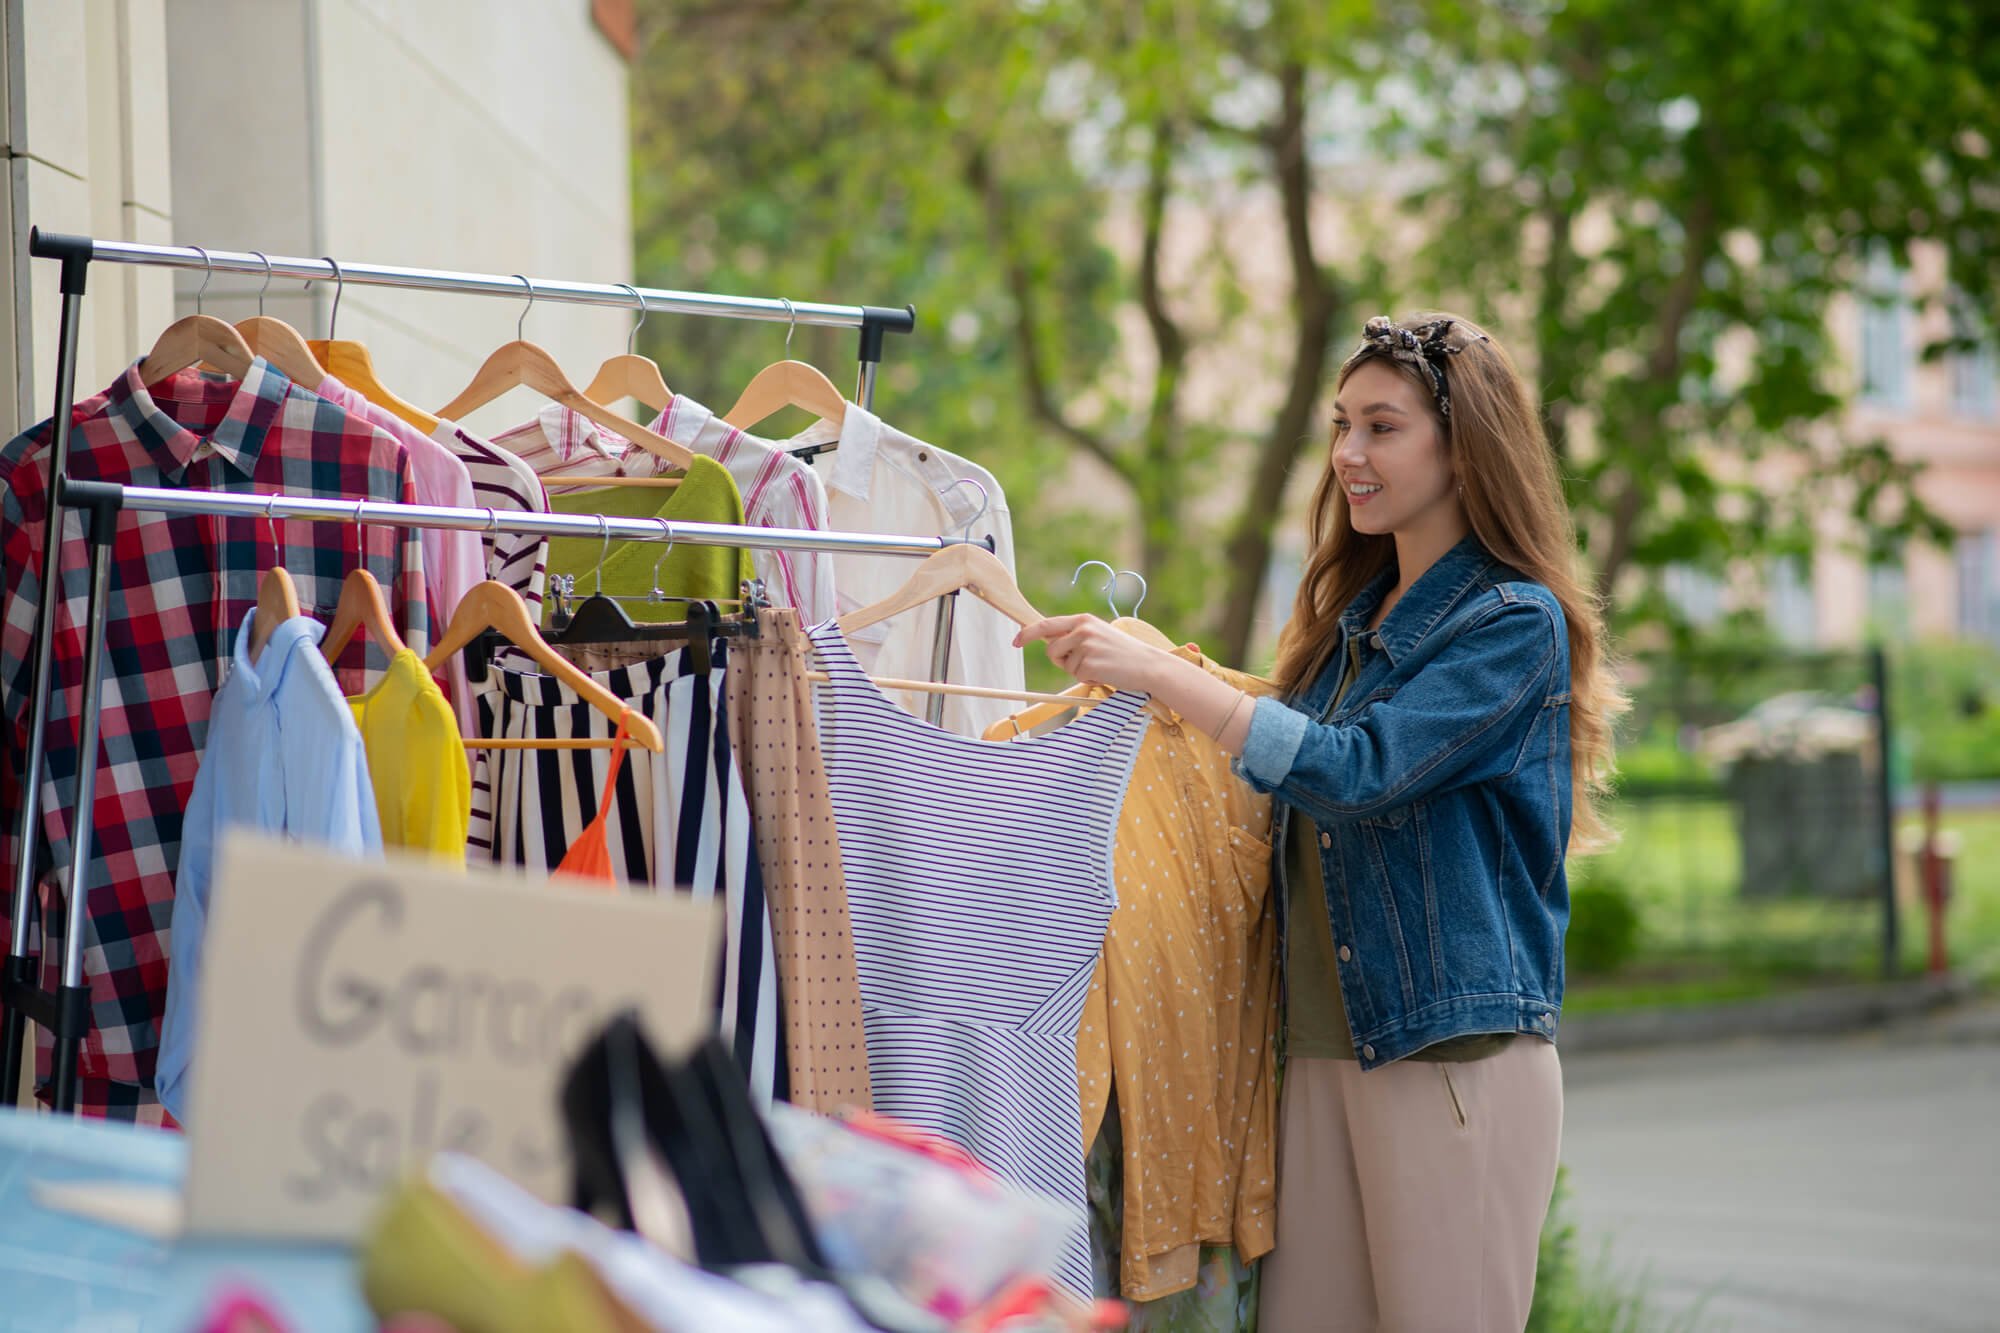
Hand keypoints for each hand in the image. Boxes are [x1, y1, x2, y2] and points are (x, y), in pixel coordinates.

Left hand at [1014, 614, 1165, 693]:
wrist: (1147, 665)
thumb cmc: (1122, 653)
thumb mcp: (1098, 634)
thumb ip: (1075, 635)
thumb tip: (1049, 643)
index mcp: (1083, 620)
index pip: (1046, 624)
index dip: (1027, 633)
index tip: (1015, 641)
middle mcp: (1082, 630)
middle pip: (1051, 649)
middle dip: (1061, 660)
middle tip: (1084, 662)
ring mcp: (1085, 647)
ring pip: (1064, 665)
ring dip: (1077, 670)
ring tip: (1100, 666)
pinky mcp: (1089, 664)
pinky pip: (1077, 676)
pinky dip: (1088, 679)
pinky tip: (1105, 673)